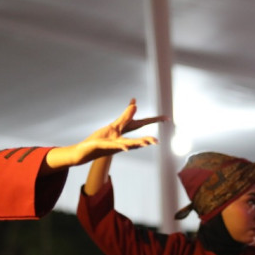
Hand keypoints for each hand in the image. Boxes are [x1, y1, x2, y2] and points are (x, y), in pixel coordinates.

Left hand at [43, 100, 165, 170]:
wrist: (86, 152)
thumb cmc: (101, 139)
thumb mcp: (115, 125)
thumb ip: (125, 115)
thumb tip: (135, 102)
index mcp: (126, 133)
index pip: (141, 124)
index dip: (154, 121)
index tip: (167, 118)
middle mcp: (123, 140)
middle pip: (138, 138)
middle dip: (148, 138)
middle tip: (159, 140)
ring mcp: (114, 144)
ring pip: (128, 143)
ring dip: (138, 143)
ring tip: (148, 142)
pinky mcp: (104, 145)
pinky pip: (114, 145)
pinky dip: (120, 145)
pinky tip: (126, 147)